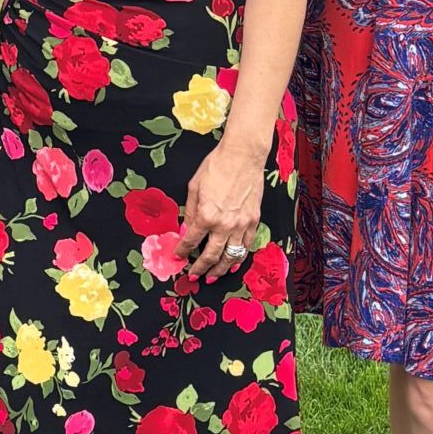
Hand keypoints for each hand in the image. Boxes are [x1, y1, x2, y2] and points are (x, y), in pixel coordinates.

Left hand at [179, 138, 263, 282]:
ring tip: (212, 277)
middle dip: (200, 268)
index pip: (191, 241)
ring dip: (220, 270)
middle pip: (211, 256)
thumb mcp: (194, 187)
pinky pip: (246, 246)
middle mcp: (224, 224)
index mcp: (206, 215)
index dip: (183, 251)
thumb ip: (190, 212)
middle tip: (193, 275)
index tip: (178, 256)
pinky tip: (232, 264)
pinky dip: (239, 258)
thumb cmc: (216, 167)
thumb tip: (187, 230)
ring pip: (231, 256)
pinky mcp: (254, 221)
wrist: (243, 156)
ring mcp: (241, 225)